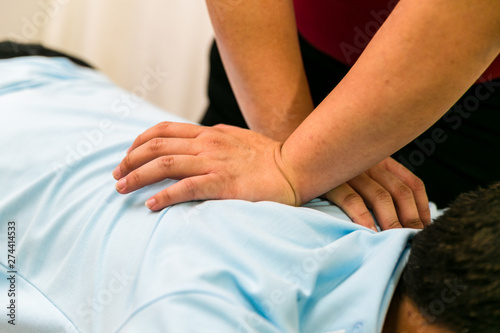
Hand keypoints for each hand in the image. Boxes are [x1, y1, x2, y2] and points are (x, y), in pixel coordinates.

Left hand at [112, 122, 298, 209]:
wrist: (295, 167)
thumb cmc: (269, 157)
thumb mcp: (237, 139)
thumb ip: (215, 139)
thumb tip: (198, 141)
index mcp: (209, 134)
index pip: (164, 131)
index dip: (139, 142)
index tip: (127, 156)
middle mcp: (207, 144)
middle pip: (156, 146)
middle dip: (130, 160)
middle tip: (116, 176)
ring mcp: (213, 163)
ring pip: (164, 164)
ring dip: (137, 176)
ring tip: (122, 189)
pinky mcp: (222, 184)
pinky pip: (185, 189)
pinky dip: (163, 197)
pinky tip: (150, 206)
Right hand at [324, 157, 430, 230]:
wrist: (289, 162)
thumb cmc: (327, 173)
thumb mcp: (357, 173)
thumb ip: (376, 184)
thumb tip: (399, 214)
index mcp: (379, 160)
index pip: (411, 181)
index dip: (422, 205)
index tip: (425, 226)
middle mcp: (367, 162)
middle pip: (399, 191)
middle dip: (410, 218)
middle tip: (414, 240)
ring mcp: (348, 170)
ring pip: (380, 196)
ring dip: (391, 221)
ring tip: (396, 240)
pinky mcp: (330, 180)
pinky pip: (352, 200)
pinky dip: (363, 218)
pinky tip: (370, 233)